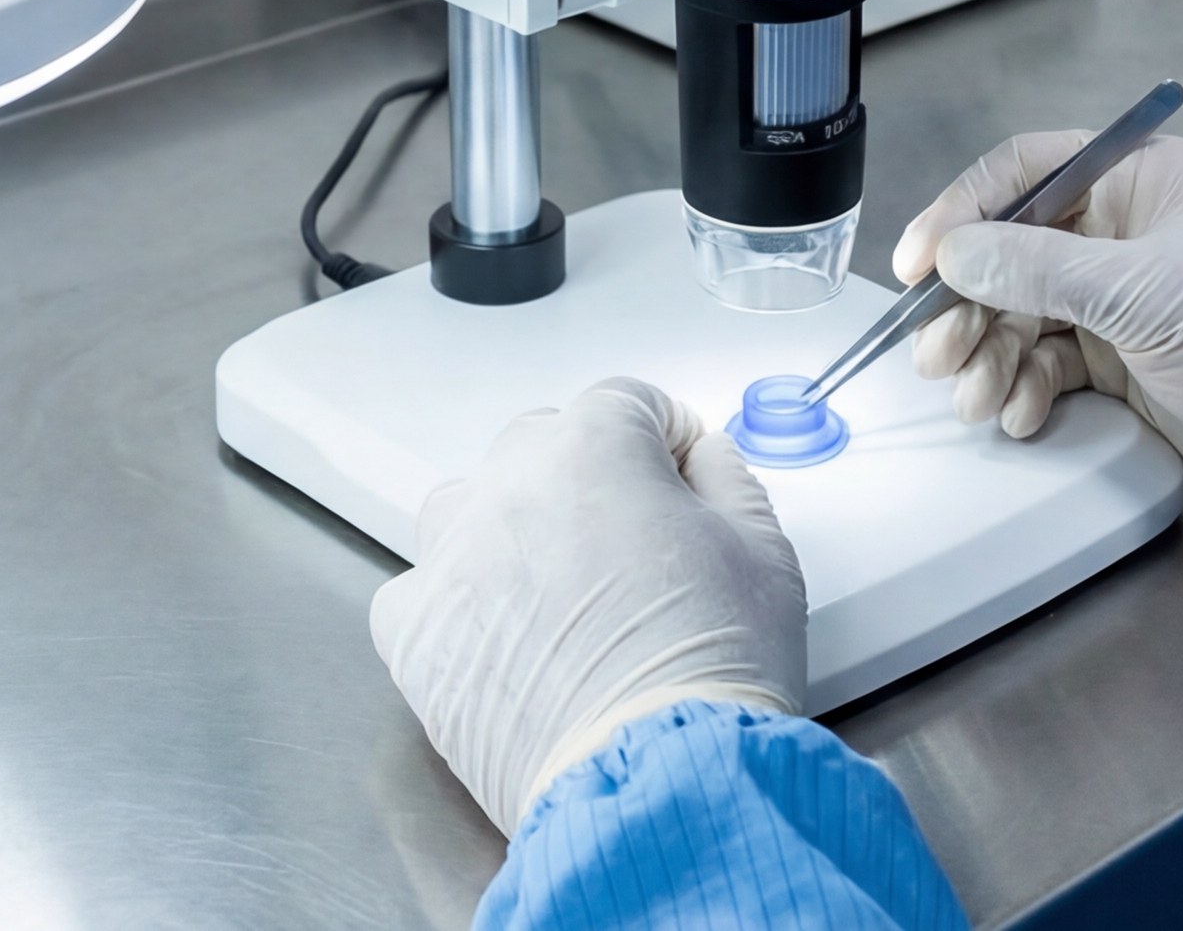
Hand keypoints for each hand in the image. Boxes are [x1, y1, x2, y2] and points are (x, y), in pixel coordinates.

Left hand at [368, 378, 806, 831]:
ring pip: (471, 506)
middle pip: (543, 445)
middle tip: (634, 542)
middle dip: (590, 476)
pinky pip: (419, 590)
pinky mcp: (418, 636)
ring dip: (512, 526)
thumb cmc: (712, 671)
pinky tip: (503, 633)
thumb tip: (700, 460)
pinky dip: (455, 602)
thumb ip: (727, 478)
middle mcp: (508, 488)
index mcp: (593, 448)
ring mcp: (452, 561)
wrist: (658, 780)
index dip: (665, 438)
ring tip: (562, 587)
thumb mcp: (764, 550)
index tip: (680, 473)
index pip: (625, 402)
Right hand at [898, 131, 1182, 534]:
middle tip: (940, 352)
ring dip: (987, 354)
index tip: (917, 264)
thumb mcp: (1146, 293)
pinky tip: (1021, 413)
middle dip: (968, 304)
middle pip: (1009, 252)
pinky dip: (1022, 388)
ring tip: (976, 396)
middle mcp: (1121, 231)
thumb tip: (955, 253)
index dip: (962, 212)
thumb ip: (1041, 269)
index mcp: (1137, 180)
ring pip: (1019, 313)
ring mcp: (1119, 298)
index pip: (1024, 172)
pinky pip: (1045, 363)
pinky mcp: (1121, 359)